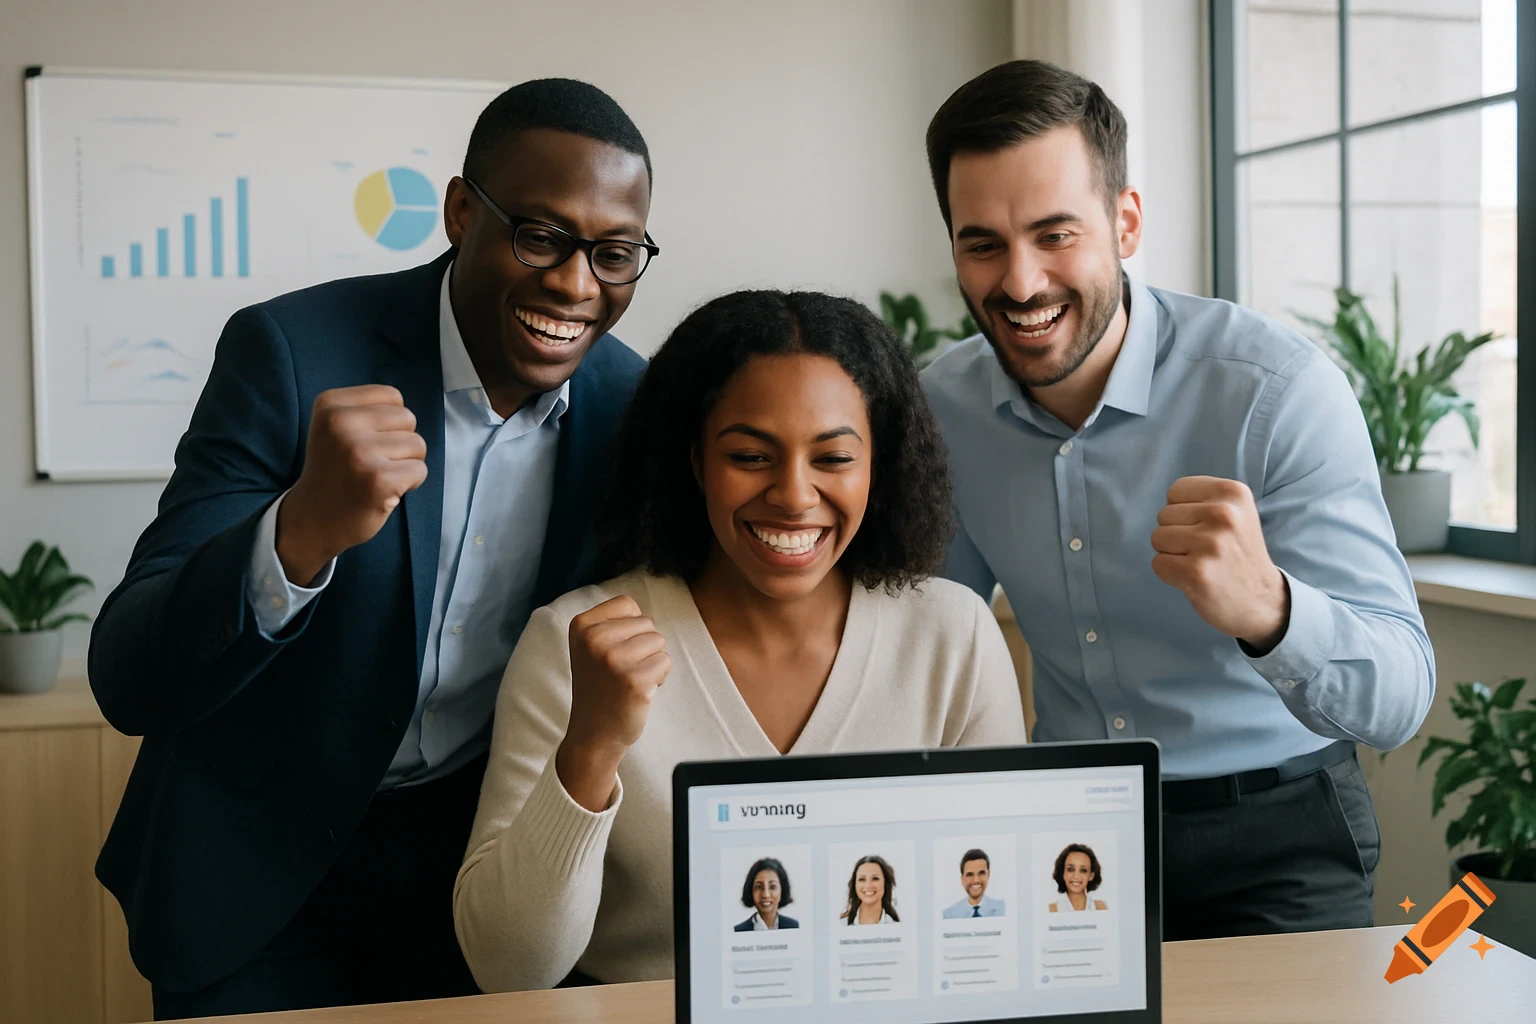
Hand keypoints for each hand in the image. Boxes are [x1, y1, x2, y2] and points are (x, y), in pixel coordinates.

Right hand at [275, 385, 427, 583]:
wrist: (312, 520)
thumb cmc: (334, 472)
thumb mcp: (335, 428)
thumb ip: (367, 410)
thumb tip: (406, 408)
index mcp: (330, 404)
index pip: (392, 396)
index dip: (391, 421)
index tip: (367, 441)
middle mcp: (341, 423)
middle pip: (408, 418)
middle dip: (400, 442)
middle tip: (374, 462)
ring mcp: (359, 451)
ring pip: (418, 445)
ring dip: (406, 464)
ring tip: (378, 476)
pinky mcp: (378, 479)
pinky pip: (420, 470)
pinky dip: (410, 483)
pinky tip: (385, 491)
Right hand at [556, 596, 670, 810]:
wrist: (593, 734)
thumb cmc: (599, 687)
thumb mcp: (590, 647)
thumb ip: (610, 623)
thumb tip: (641, 613)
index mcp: (581, 626)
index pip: (627, 604)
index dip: (631, 627)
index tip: (616, 650)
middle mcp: (594, 640)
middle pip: (647, 623)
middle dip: (644, 646)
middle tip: (624, 671)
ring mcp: (613, 660)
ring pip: (659, 641)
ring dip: (653, 661)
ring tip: (632, 680)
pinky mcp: (634, 681)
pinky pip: (665, 662)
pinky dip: (660, 677)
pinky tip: (640, 691)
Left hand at [1150, 476, 1289, 651]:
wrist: (1263, 600)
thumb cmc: (1238, 553)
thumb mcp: (1236, 511)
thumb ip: (1203, 498)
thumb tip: (1166, 502)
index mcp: (1234, 493)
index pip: (1176, 491)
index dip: (1184, 512)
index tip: (1207, 528)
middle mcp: (1225, 514)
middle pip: (1164, 515)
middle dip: (1178, 534)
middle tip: (1207, 551)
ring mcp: (1211, 544)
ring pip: (1157, 538)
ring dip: (1173, 554)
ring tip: (1201, 562)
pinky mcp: (1197, 572)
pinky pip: (1158, 563)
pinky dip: (1170, 574)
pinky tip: (1195, 578)